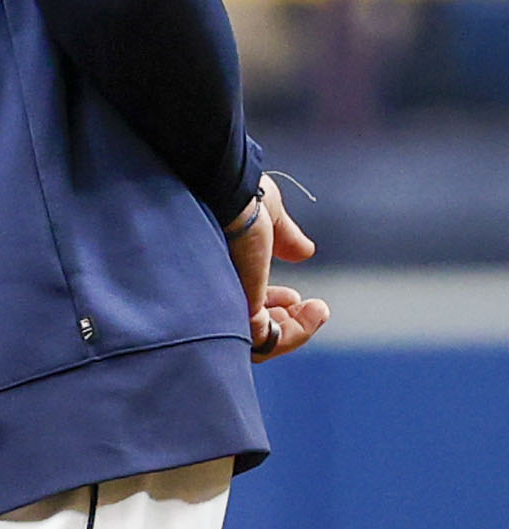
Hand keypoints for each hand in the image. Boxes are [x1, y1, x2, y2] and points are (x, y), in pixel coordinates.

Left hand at [227, 176, 327, 361]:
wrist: (226, 186)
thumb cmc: (237, 192)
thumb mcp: (267, 216)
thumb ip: (283, 238)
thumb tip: (304, 253)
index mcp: (216, 273)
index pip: (239, 309)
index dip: (271, 308)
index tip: (295, 295)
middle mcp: (211, 293)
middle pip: (244, 332)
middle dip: (285, 325)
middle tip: (312, 307)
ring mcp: (219, 303)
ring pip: (255, 342)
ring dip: (293, 332)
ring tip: (316, 309)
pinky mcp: (233, 311)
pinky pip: (264, 341)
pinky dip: (294, 333)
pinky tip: (315, 308)